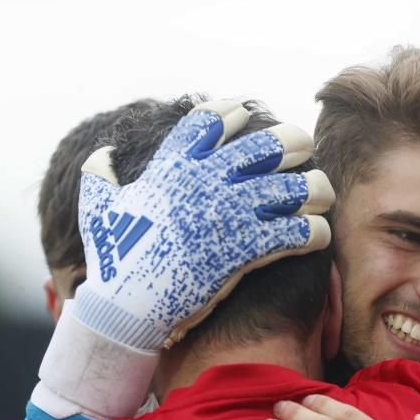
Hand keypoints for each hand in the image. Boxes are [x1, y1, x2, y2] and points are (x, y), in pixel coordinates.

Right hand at [74, 99, 334, 349]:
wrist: (126, 308)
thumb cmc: (113, 261)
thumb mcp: (99, 210)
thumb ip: (100, 178)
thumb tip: (100, 155)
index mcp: (173, 168)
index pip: (209, 120)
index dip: (233, 111)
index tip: (247, 111)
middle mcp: (206, 182)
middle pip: (268, 145)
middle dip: (293, 142)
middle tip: (303, 147)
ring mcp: (229, 214)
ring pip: (294, 186)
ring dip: (315, 188)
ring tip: (321, 194)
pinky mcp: (247, 248)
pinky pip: (299, 232)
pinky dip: (316, 232)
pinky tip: (318, 235)